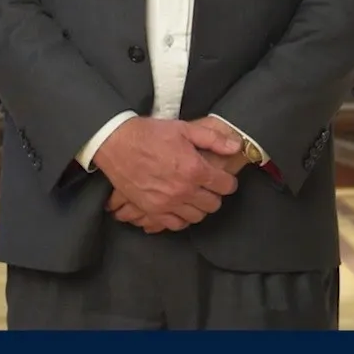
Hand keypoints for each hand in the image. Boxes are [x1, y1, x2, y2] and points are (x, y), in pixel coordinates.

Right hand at [93, 117, 242, 230]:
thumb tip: (236, 146)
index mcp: (195, 169)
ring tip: (194, 195)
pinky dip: (181, 218)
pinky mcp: (152, 210)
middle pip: (213, 204)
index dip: (228, 181)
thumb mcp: (185, 129)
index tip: (223, 178)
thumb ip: (213, 139)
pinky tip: (180, 206)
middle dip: (215, 194)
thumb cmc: (150, 134)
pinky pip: (176, 224)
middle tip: (208, 185)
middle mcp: (183, 190)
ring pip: (197, 217)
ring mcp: (167, 203)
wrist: (117, 143)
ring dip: (199, 207)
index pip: (226, 186)